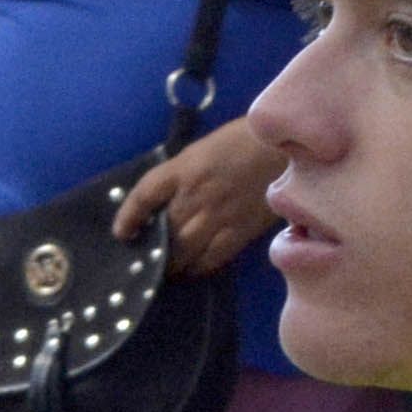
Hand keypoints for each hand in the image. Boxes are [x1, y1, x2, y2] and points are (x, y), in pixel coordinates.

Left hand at [114, 119, 281, 279]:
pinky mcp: (242, 231)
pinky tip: (192, 269)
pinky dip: (198, 267)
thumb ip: (181, 175)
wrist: (289, 148)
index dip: (128, 217)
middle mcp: (196, 195)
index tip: (122, 232)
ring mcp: (219, 216)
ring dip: (171, 264)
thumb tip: (162, 201)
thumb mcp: (201, 150)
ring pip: (184, 250)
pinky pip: (213, 258)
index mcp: (183, 169)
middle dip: (152, 248)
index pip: (144, 195)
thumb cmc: (244, 141)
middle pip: (164, 230)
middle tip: (146, 260)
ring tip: (166, 270)